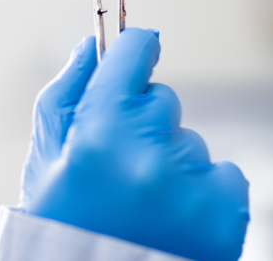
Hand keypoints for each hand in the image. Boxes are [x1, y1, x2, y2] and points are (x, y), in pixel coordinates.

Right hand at [18, 29, 248, 260]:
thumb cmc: (68, 225)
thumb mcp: (46, 162)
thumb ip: (64, 95)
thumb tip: (90, 47)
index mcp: (98, 132)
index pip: (133, 53)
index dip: (134, 51)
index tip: (138, 54)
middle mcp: (148, 152)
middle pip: (162, 100)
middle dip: (144, 123)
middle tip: (121, 168)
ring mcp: (191, 181)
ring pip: (190, 141)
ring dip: (173, 162)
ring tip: (145, 204)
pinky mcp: (226, 209)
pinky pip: (224, 173)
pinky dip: (204, 191)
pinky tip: (176, 217)